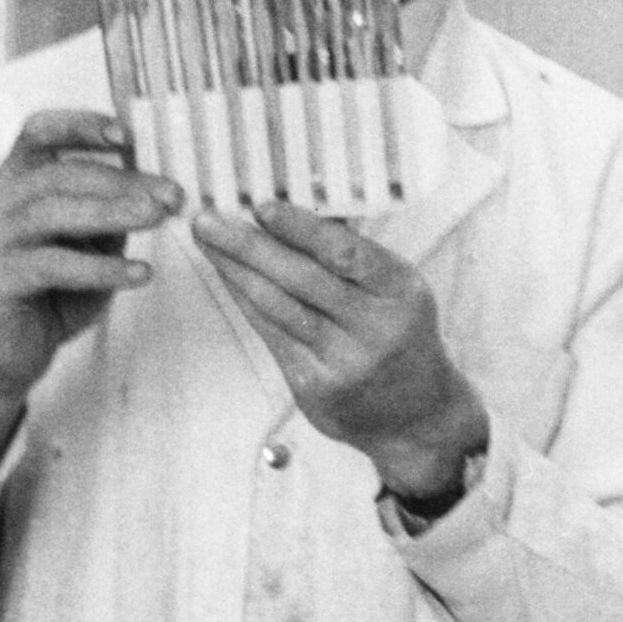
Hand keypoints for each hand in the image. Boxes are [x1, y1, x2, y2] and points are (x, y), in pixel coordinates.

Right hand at [0, 109, 174, 467]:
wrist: (11, 353)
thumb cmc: (51, 293)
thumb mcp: (87, 243)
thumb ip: (107, 212)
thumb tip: (158, 189)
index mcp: (12, 183)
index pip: (37, 134)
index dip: (79, 126)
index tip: (127, 135)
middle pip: (58, 175)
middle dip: (120, 181)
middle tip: (169, 195)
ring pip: (54, 213)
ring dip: (112, 213)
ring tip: (156, 219)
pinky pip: (54, 265)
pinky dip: (101, 268)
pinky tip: (138, 274)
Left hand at [189, 201, 487, 507]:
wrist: (416, 415)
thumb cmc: (398, 335)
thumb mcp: (396, 291)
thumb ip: (353, 256)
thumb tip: (291, 211)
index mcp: (400, 291)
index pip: (345, 253)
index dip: (300, 229)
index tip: (261, 207)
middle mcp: (375, 327)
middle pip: (301, 279)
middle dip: (248, 246)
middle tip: (207, 219)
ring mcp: (344, 361)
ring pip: (279, 307)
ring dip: (236, 271)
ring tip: (206, 242)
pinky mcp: (315, 386)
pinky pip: (271, 334)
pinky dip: (246, 301)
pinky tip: (227, 277)